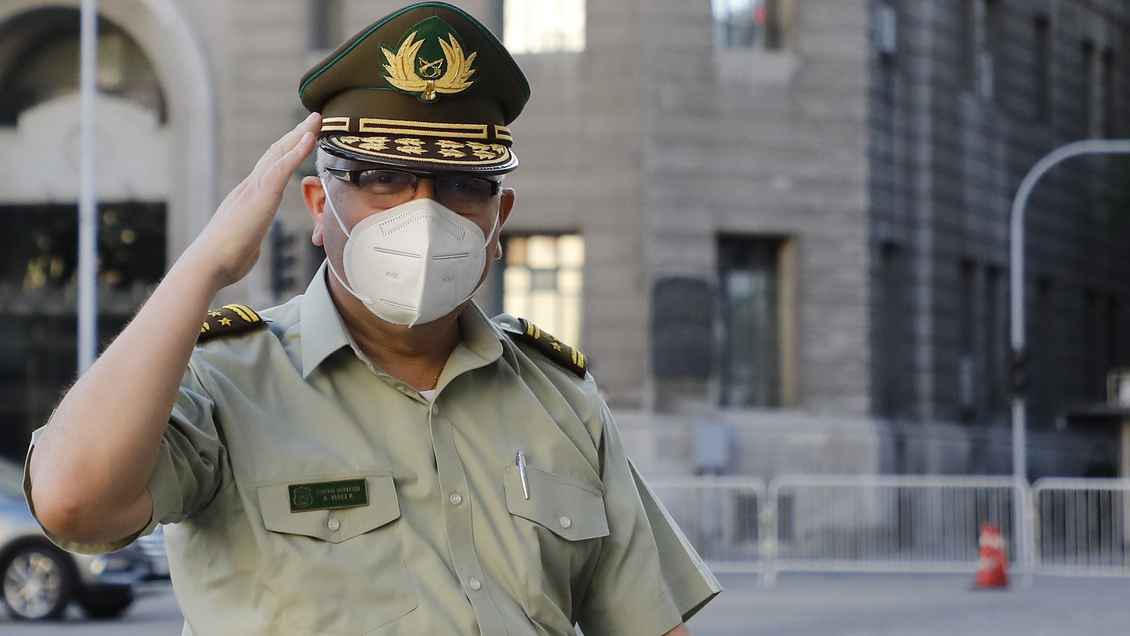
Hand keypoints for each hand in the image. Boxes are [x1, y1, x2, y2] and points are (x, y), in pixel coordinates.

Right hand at [183, 112, 320, 290]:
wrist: (208, 263)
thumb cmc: (225, 260)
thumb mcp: (244, 245)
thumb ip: (250, 239)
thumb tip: (250, 245)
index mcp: (246, 198)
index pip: (270, 169)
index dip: (286, 153)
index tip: (300, 139)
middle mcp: (248, 187)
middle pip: (275, 154)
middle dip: (295, 136)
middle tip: (313, 120)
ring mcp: (253, 189)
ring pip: (279, 154)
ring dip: (300, 135)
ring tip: (316, 120)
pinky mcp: (260, 195)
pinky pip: (282, 167)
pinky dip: (297, 151)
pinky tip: (310, 137)